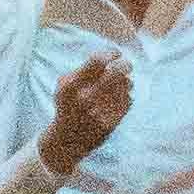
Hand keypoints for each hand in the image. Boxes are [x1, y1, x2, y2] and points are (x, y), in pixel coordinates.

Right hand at [38, 47, 134, 176]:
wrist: (67, 140)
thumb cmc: (68, 105)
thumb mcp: (64, 86)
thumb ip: (84, 69)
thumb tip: (110, 55)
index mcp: (71, 85)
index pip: (98, 60)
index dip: (111, 54)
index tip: (116, 53)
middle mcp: (85, 98)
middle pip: (116, 72)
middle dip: (125, 65)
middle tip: (128, 64)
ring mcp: (99, 111)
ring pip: (125, 86)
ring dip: (126, 82)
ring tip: (121, 84)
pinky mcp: (111, 122)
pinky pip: (128, 100)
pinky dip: (126, 96)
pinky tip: (120, 98)